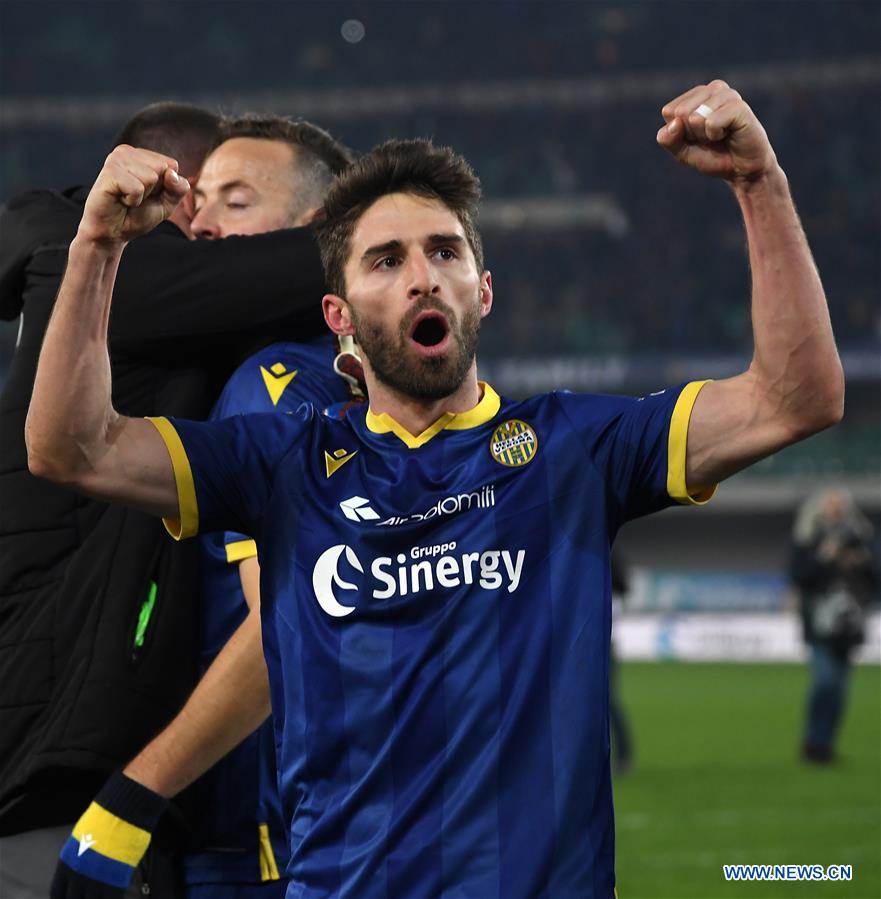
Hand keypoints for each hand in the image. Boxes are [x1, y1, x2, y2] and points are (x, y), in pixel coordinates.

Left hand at [51, 771, 167, 896]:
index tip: (71, 897)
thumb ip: (79, 856)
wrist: (125, 811)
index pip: (58, 892)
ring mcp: (96, 880)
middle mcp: (77, 875)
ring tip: (101, 895)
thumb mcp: (82, 836)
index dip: (64, 897)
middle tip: (86, 895)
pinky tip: (113, 895)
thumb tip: (81, 866)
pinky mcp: (116, 880)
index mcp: (67, 863)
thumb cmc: (106, 816)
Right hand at [78, 145, 189, 245]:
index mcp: (142, 155)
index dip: (166, 187)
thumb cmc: (137, 215)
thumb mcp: (167, 203)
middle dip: (154, 191)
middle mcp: (127, 152)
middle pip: (162, 168)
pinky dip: (132, 200)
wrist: (113, 232)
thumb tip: (172, 173)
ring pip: (150, 177)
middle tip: (135, 197)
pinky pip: (137, 188)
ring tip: (126, 198)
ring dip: (142, 196)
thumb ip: (178, 188)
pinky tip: (120, 199)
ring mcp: (116, 159)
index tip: (148, 194)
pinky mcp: (109, 172)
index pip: (172, 165)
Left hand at [656, 80, 776, 182]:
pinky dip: (715, 135)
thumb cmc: (714, 156)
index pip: (669, 111)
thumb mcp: (683, 152)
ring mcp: (728, 94)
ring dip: (704, 136)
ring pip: (695, 117)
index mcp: (697, 95)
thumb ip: (668, 140)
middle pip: (680, 113)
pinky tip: (729, 134)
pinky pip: (711, 122)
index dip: (680, 132)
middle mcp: (713, 89)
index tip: (697, 137)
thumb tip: (674, 123)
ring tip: (721, 136)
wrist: (743, 170)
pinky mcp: (738, 106)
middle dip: (692, 134)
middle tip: (710, 139)